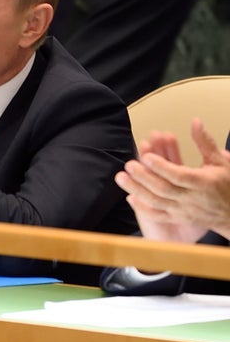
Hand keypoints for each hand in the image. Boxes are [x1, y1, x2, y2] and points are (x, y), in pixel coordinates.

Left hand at [116, 119, 229, 241]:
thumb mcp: (221, 161)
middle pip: (163, 188)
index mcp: (202, 182)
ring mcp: (183, 210)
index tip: (146, 156)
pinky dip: (143, 208)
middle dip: (144, 177)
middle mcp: (191, 198)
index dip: (161, 166)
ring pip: (157, 202)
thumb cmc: (228, 185)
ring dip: (137, 190)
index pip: (178, 175)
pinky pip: (158, 215)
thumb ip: (205, 142)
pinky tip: (130, 197)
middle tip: (128, 165)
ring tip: (121, 178)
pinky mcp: (178, 218)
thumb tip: (195, 122)